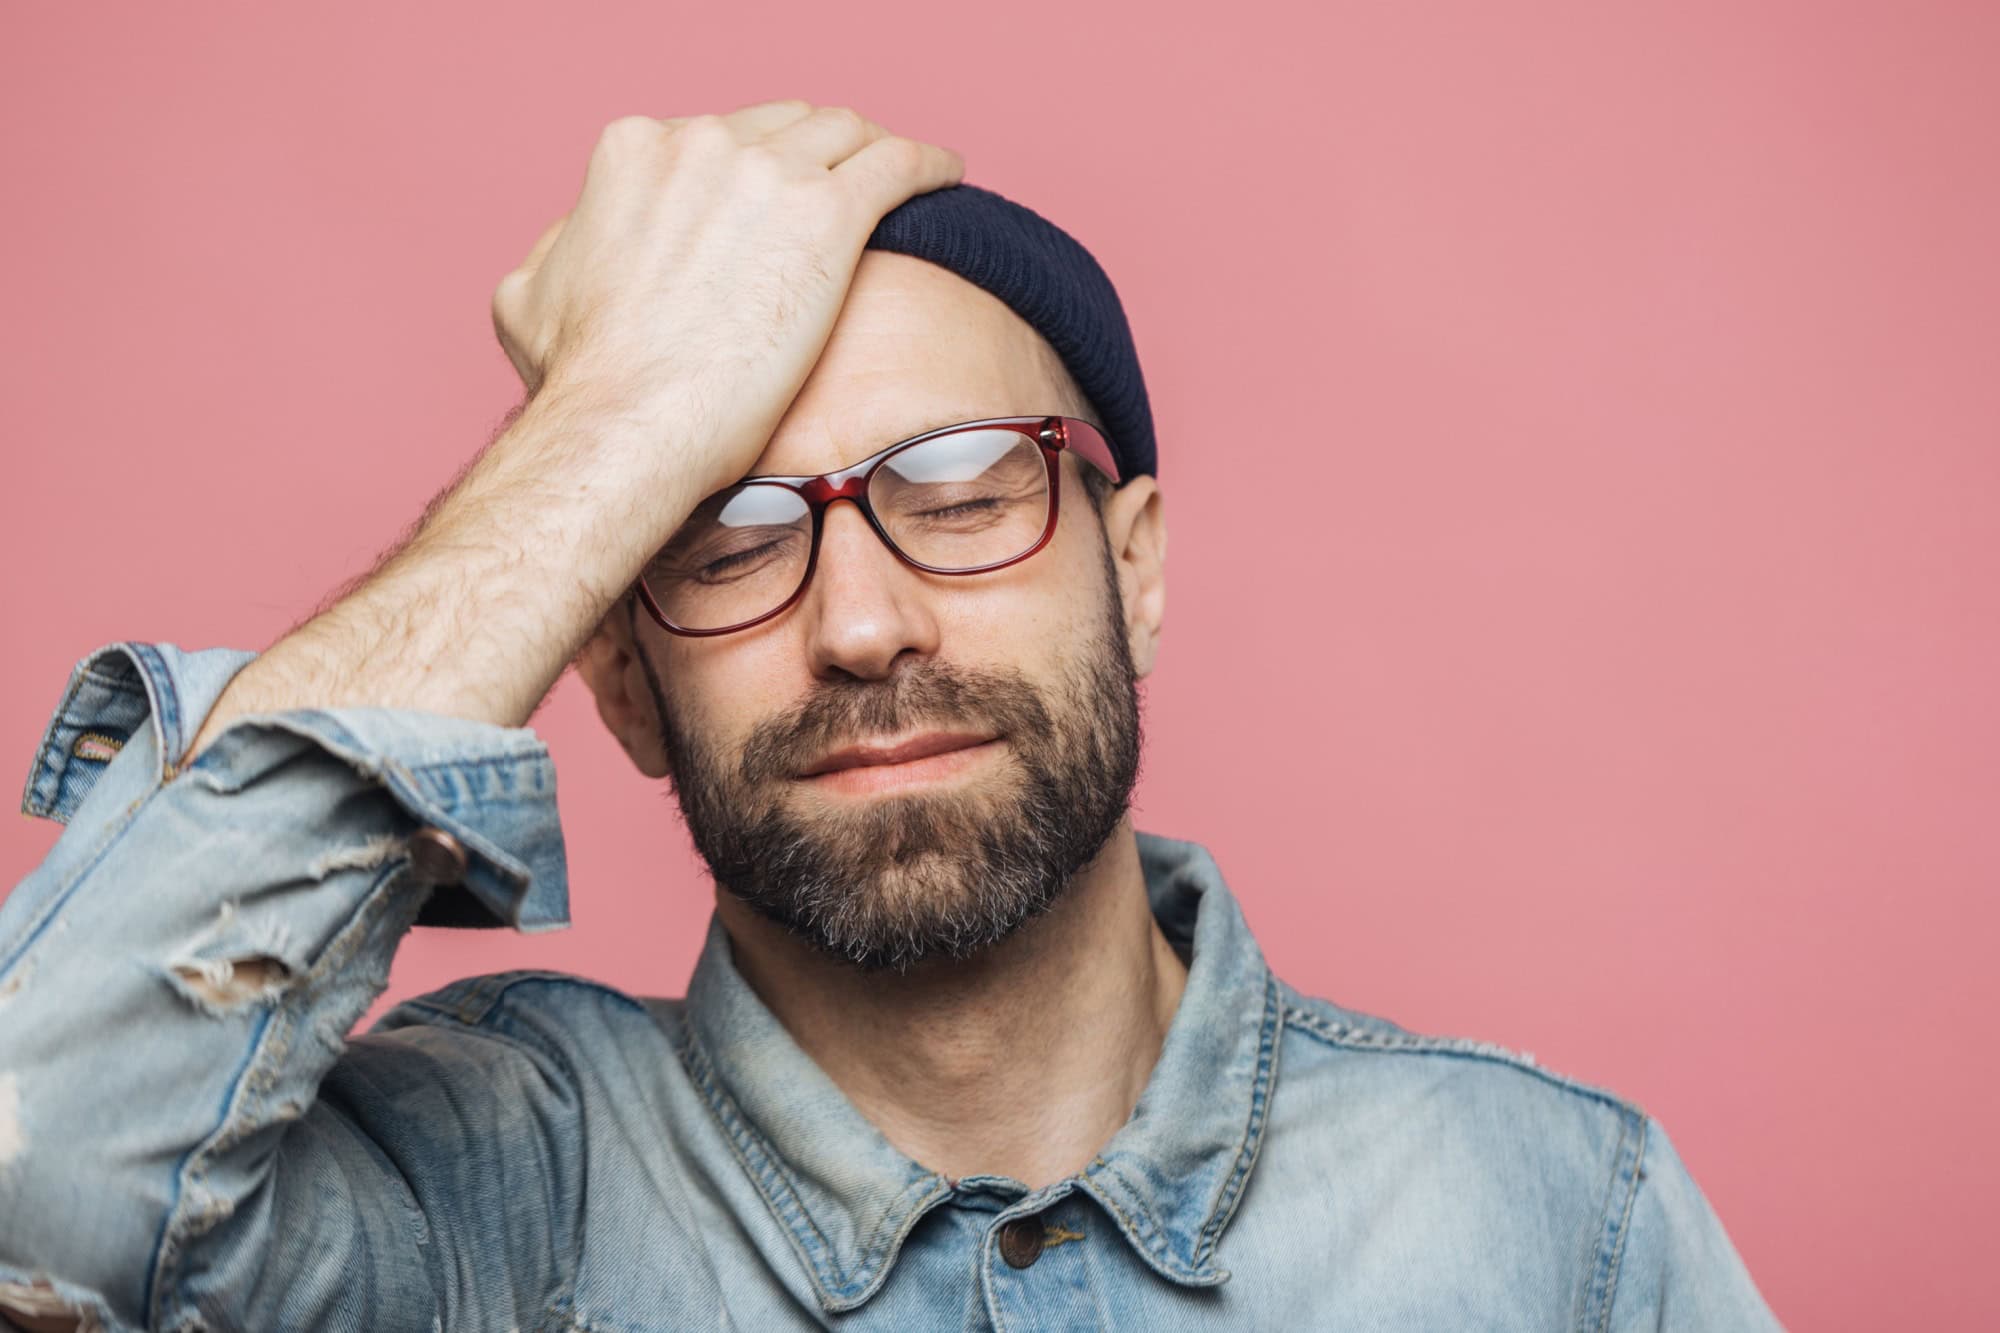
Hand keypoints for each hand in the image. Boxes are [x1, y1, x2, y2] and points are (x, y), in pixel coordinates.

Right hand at [491, 100, 963, 498]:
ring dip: (872, 149)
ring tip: (899, 178)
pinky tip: (948, 173)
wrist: (627, 422)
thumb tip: (575, 244)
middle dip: (817, 149)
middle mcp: (701, 142)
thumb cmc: (580, 380)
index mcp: (635, 150)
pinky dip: (928, 162)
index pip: (717, 135)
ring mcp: (768, 172)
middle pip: (785, 123)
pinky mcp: (828, 215)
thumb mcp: (527, 296)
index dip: (754, 166)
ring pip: (845, 132)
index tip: (776, 200)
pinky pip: (899, 162)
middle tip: (845, 186)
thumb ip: (559, 250)